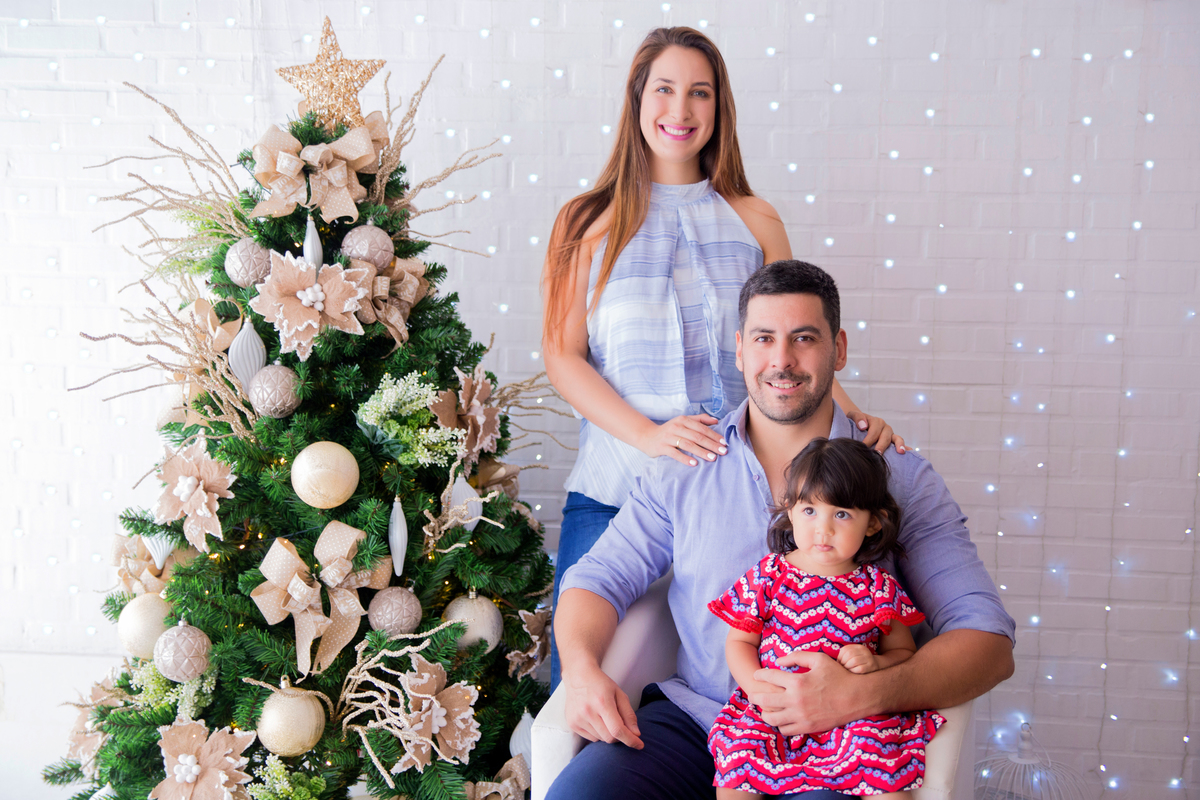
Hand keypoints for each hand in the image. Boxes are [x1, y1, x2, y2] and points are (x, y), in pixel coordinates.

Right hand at [562, 663, 642, 748]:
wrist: (578, 676)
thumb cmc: (601, 684)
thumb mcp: (619, 693)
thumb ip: (628, 714)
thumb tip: (636, 734)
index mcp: (602, 702)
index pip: (617, 730)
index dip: (630, 740)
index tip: (640, 745)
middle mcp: (588, 712)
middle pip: (609, 738)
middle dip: (620, 737)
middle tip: (621, 727)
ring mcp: (578, 719)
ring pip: (600, 739)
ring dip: (608, 734)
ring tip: (606, 718)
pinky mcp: (572, 724)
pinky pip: (591, 738)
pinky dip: (598, 734)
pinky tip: (596, 720)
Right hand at [638, 413, 726, 465]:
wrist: (647, 436)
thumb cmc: (669, 430)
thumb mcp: (682, 421)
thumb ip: (699, 419)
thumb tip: (716, 421)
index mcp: (683, 420)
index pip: (701, 428)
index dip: (714, 435)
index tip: (724, 443)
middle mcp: (676, 426)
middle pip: (697, 436)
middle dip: (711, 444)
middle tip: (723, 452)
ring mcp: (668, 437)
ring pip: (688, 444)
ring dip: (701, 452)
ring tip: (712, 458)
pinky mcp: (662, 447)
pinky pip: (675, 453)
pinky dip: (685, 458)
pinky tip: (694, 463)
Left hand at [748, 650, 867, 735]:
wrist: (857, 697)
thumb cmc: (838, 675)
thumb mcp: (818, 658)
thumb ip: (796, 657)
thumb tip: (778, 661)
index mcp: (797, 681)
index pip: (769, 677)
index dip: (760, 674)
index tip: (757, 674)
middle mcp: (796, 700)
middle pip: (764, 700)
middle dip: (754, 696)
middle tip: (752, 694)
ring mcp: (801, 716)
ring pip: (772, 718)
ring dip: (765, 713)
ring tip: (764, 708)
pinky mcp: (808, 727)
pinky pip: (785, 730)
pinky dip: (780, 724)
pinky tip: (780, 718)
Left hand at [836, 644, 877, 673]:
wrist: (876, 664)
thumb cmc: (860, 661)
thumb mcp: (854, 655)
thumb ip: (845, 655)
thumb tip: (836, 662)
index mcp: (859, 647)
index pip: (846, 649)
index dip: (840, 656)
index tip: (839, 662)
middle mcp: (865, 651)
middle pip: (849, 654)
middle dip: (843, 662)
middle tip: (842, 667)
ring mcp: (869, 658)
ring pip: (854, 661)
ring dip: (848, 666)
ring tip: (847, 669)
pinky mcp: (871, 666)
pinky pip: (859, 669)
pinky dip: (853, 671)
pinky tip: (852, 672)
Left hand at [846, 411, 905, 453]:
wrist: (857, 423)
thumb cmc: (854, 421)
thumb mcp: (853, 416)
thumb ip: (857, 418)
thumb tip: (863, 426)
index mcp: (876, 422)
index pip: (874, 432)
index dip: (868, 440)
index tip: (863, 447)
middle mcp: (885, 428)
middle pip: (885, 437)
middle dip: (881, 445)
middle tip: (877, 454)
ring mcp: (890, 435)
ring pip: (897, 439)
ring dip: (899, 445)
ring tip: (900, 452)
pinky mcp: (893, 441)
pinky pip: (900, 444)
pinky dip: (906, 448)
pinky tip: (909, 453)